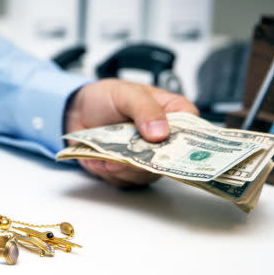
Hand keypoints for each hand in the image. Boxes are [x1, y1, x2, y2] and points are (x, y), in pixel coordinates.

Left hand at [64, 79, 198, 187]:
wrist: (78, 111)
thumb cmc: (107, 98)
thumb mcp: (127, 93)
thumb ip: (145, 108)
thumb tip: (161, 132)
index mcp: (174, 115)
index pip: (195, 131)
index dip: (187, 143)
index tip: (170, 146)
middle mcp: (164, 141)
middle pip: (171, 161)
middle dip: (147, 160)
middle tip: (129, 156)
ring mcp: (147, 158)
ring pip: (147, 175)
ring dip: (125, 168)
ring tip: (107, 156)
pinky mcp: (128, 172)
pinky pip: (125, 181)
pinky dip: (109, 172)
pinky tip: (99, 159)